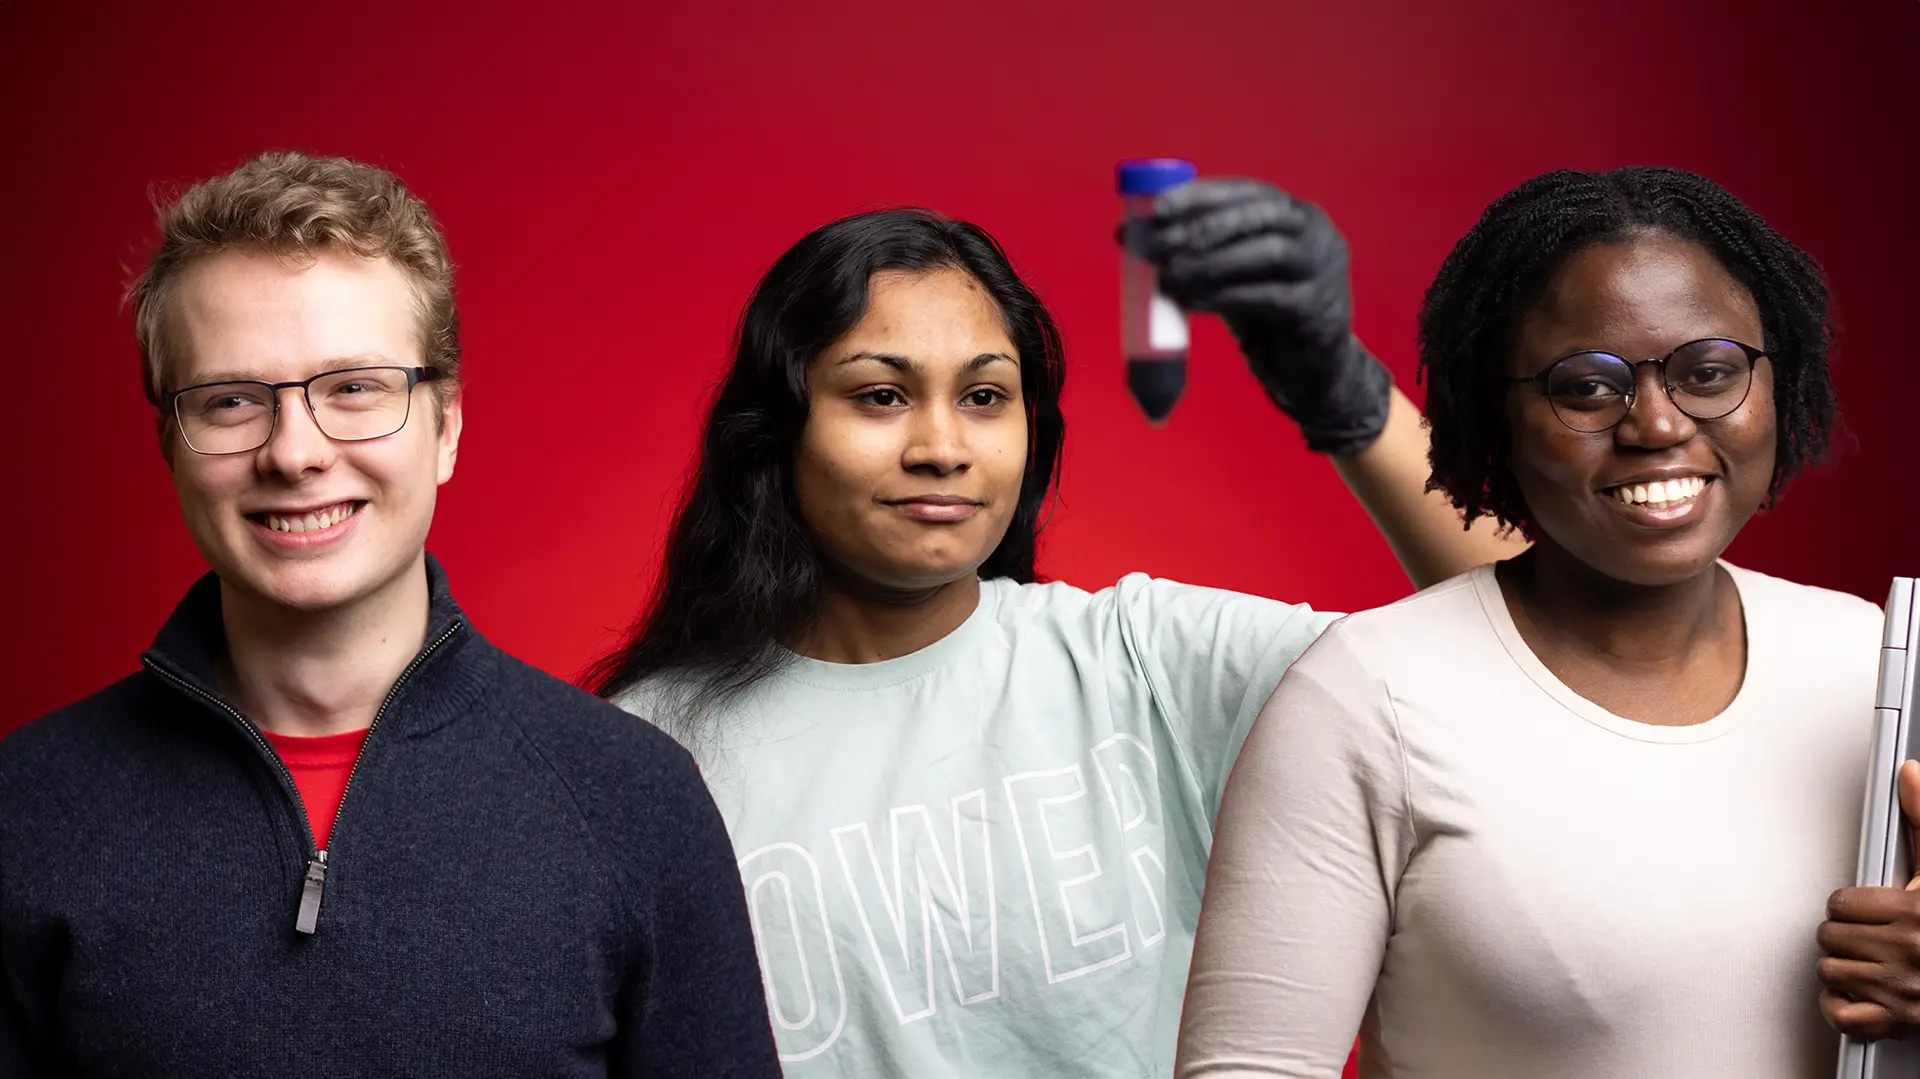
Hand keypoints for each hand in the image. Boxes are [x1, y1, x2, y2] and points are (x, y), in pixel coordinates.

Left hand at [1122, 178, 1391, 455]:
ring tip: (1169, 277)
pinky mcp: (1318, 309)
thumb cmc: (1265, 313)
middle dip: (1204, 227)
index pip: (1247, 191)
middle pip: (1259, 215)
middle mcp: (1316, 233)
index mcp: (1294, 214)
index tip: (1160, 206)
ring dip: (1211, 262)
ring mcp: (1323, 269)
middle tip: (1159, 245)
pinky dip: (1223, 297)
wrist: (1310, 368)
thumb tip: (1130, 234)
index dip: (1202, 195)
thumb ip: (1198, 251)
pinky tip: (1190, 302)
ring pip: (1267, 251)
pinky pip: (1267, 296)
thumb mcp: (1234, 273)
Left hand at [1819, 760, 1919, 1039]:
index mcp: (1916, 913)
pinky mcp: (1897, 1022)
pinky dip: (1841, 1008)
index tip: (1869, 913)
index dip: (1851, 908)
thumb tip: (1909, 773)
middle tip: (1869, 940)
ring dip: (1843, 970)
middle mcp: (1908, 952)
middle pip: (1830, 938)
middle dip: (1846, 938)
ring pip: (1830, 972)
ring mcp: (1901, 990)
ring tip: (1868, 965)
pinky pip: (1841, 1015)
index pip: (1841, 905)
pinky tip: (1856, 995)